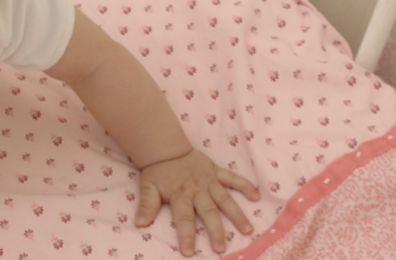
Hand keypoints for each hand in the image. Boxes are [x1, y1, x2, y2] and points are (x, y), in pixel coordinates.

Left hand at [134, 149, 260, 256]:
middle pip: (208, 212)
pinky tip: (256, 197)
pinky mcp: (216, 171)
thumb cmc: (157, 171)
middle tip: (221, 248)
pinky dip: (245, 185)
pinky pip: (233, 178)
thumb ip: (147, 205)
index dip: (186, 236)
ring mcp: (209, 180)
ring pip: (225, 199)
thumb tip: (139, 223)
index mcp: (180, 195)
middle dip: (215, 231)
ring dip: (236, 214)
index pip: (183, 219)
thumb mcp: (148, 187)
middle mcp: (197, 190)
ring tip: (247, 229)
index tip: (189, 252)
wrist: (165, 146)